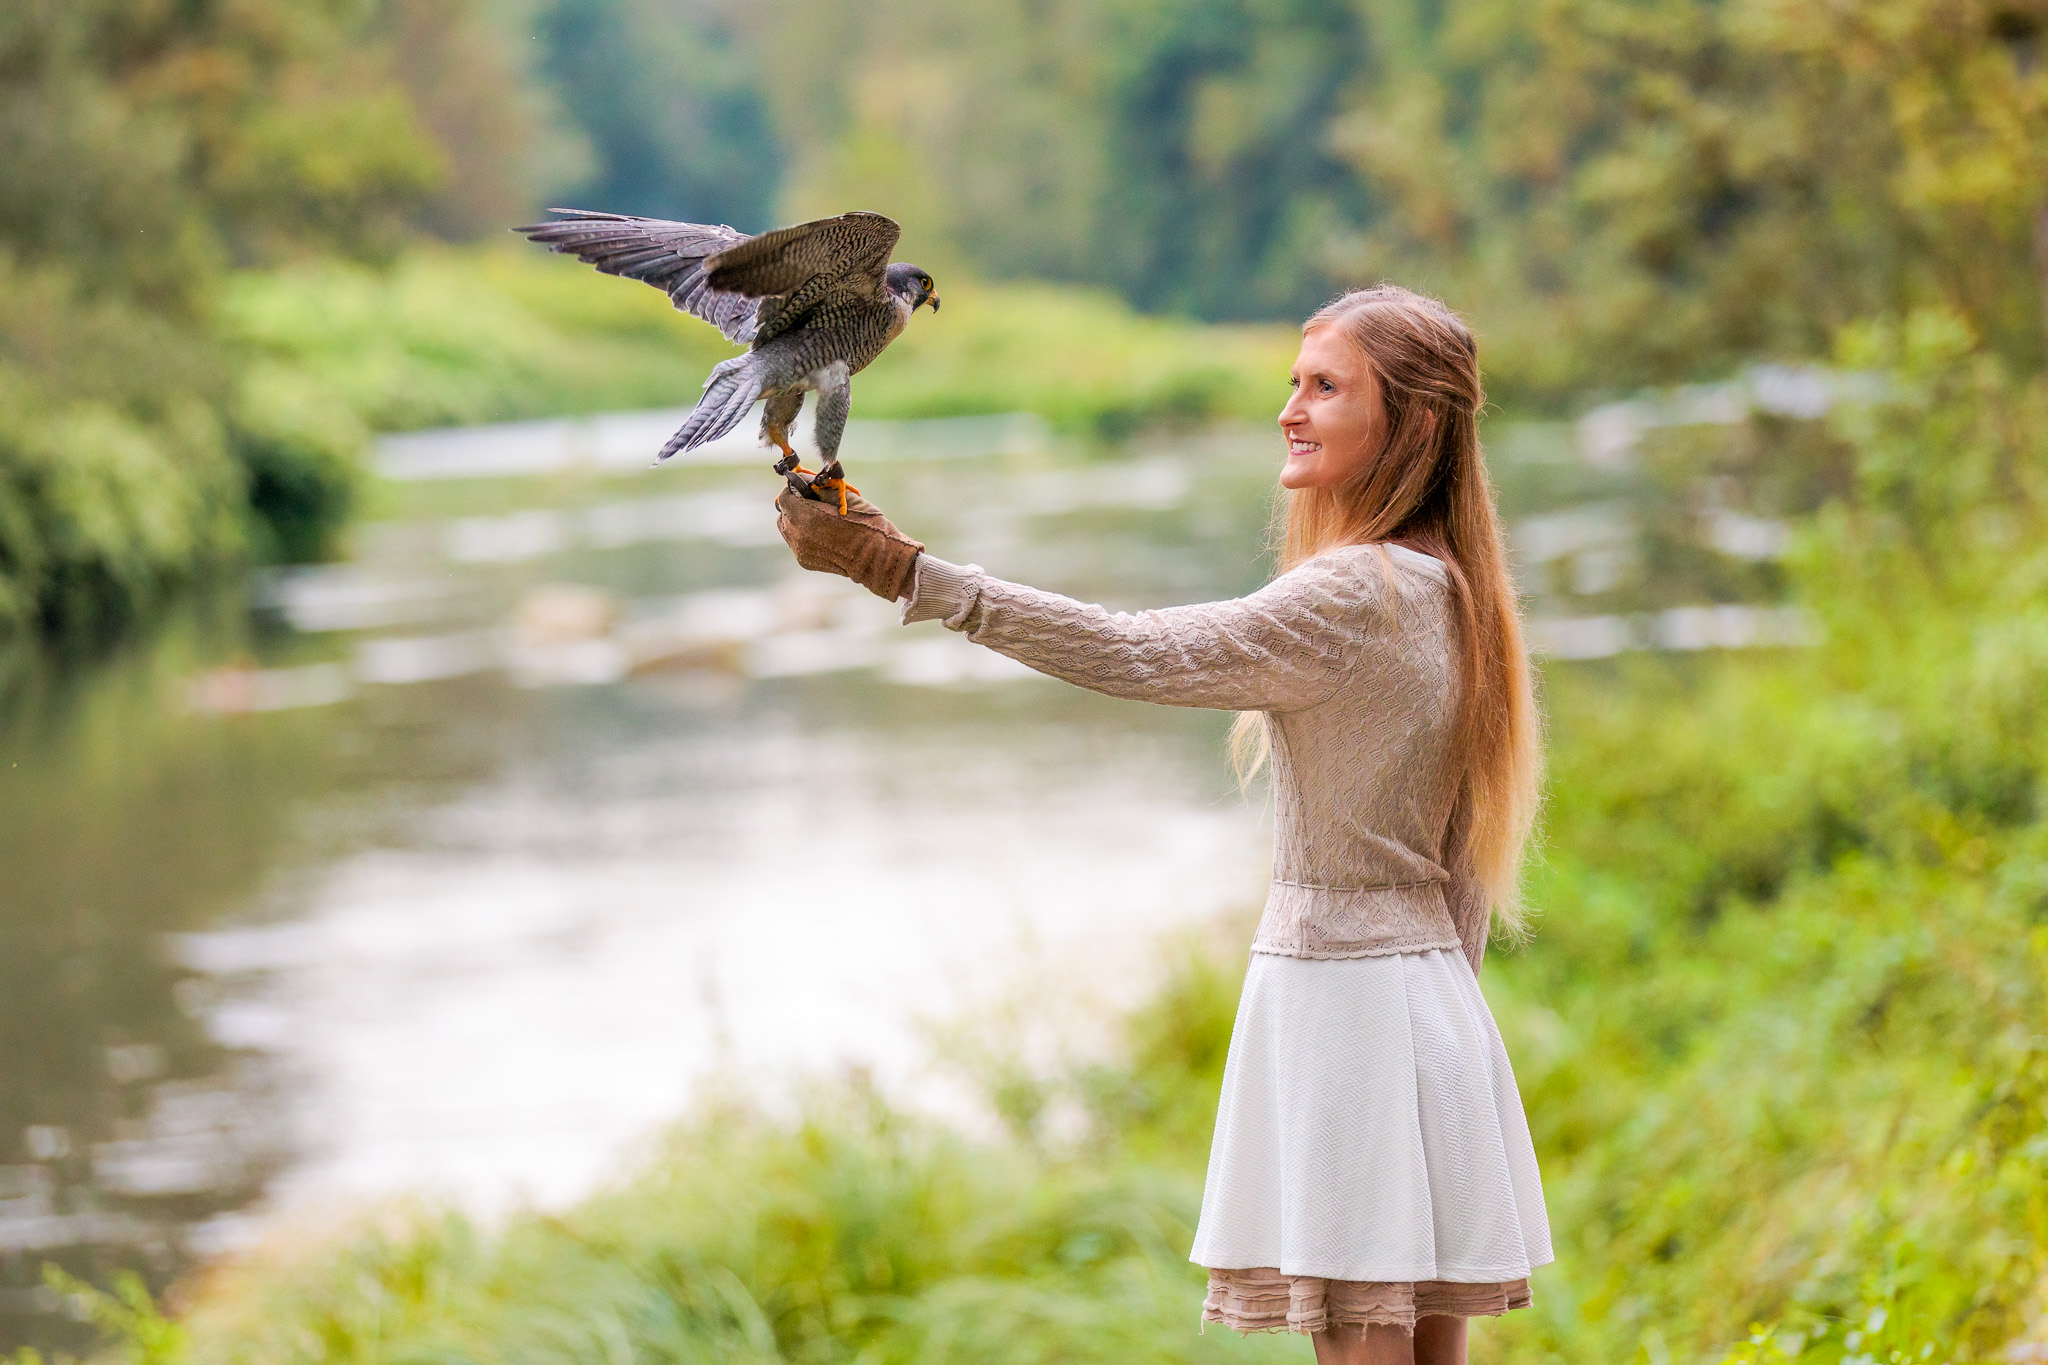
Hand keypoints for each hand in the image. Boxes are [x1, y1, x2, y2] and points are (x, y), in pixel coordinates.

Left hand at [775, 486, 924, 601]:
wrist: (877, 557)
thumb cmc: (866, 523)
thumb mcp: (846, 496)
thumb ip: (821, 486)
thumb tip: (804, 478)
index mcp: (807, 515)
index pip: (785, 496)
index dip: (795, 489)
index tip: (806, 488)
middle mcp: (798, 534)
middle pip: (783, 512)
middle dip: (795, 504)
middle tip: (813, 502)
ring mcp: (799, 549)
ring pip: (787, 527)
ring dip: (797, 519)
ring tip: (818, 518)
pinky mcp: (804, 560)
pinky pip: (796, 541)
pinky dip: (804, 534)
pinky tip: (823, 534)